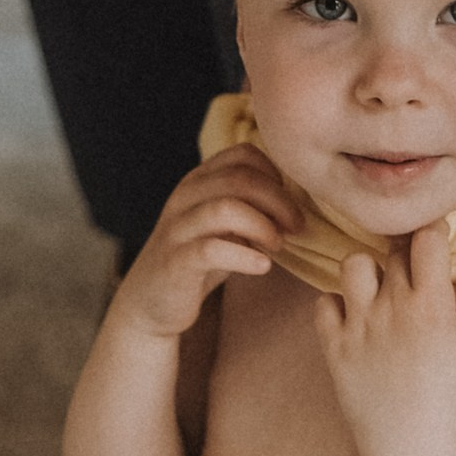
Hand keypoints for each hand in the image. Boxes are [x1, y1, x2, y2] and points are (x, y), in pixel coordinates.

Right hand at [111, 144, 302, 339]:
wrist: (154, 302)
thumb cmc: (202, 257)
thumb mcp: (228, 223)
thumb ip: (254, 204)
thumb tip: (302, 196)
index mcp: (200, 180)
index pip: (244, 154)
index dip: (276, 173)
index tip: (291, 201)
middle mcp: (185, 197)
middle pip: (240, 178)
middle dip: (278, 201)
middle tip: (296, 226)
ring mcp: (177, 228)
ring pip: (225, 208)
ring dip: (262, 226)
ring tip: (278, 244)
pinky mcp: (174, 262)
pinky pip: (211, 250)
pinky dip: (244, 256)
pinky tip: (263, 266)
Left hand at [315, 222, 455, 448]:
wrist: (407, 446)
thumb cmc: (448, 398)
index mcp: (432, 306)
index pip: (427, 240)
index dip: (432, 231)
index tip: (435, 238)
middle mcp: (393, 307)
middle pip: (392, 250)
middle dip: (403, 250)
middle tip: (411, 267)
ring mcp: (359, 325)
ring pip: (352, 265)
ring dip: (367, 270)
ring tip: (378, 287)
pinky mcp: (334, 346)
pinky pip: (324, 303)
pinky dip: (336, 304)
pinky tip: (354, 316)